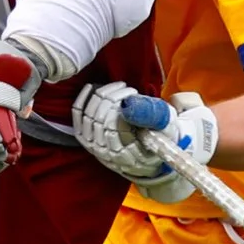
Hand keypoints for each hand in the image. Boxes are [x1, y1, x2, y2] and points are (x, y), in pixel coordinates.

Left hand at [74, 83, 214, 203]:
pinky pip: (78, 118)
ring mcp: (94, 148)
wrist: (151, 152)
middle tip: (127, 89)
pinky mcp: (86, 140)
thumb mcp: (165, 127)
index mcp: (128, 155)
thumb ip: (152, 115)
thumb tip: (129, 104)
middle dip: (113, 98)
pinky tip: (91, 87)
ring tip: (118, 88)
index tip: (133, 94)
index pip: (114, 128)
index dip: (120, 105)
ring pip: (89, 116)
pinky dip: (83, 100)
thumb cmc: (161, 136)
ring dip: (102, 96)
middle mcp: (107, 155)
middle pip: (100, 120)